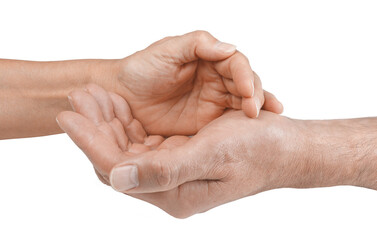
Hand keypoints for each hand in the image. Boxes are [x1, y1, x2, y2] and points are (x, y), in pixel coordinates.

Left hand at [57, 84, 298, 217]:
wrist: (284, 148)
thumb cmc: (256, 149)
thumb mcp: (212, 154)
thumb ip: (164, 170)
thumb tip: (116, 179)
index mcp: (175, 193)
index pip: (117, 170)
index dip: (90, 142)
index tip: (67, 115)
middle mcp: (169, 189)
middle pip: (117, 160)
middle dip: (94, 128)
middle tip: (78, 97)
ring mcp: (173, 176)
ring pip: (127, 151)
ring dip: (108, 124)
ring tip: (92, 96)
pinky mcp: (178, 161)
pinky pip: (142, 145)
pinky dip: (127, 125)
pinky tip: (118, 107)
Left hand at [108, 31, 282, 135]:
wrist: (121, 95)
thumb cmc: (141, 69)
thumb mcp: (167, 50)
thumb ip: (197, 44)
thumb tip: (230, 48)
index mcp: (209, 61)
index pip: (236, 65)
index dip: (244, 76)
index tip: (246, 90)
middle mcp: (215, 82)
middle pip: (244, 86)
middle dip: (254, 95)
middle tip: (256, 110)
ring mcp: (212, 104)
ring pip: (241, 105)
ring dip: (255, 110)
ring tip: (265, 118)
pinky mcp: (205, 125)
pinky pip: (226, 126)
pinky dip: (242, 128)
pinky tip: (256, 131)